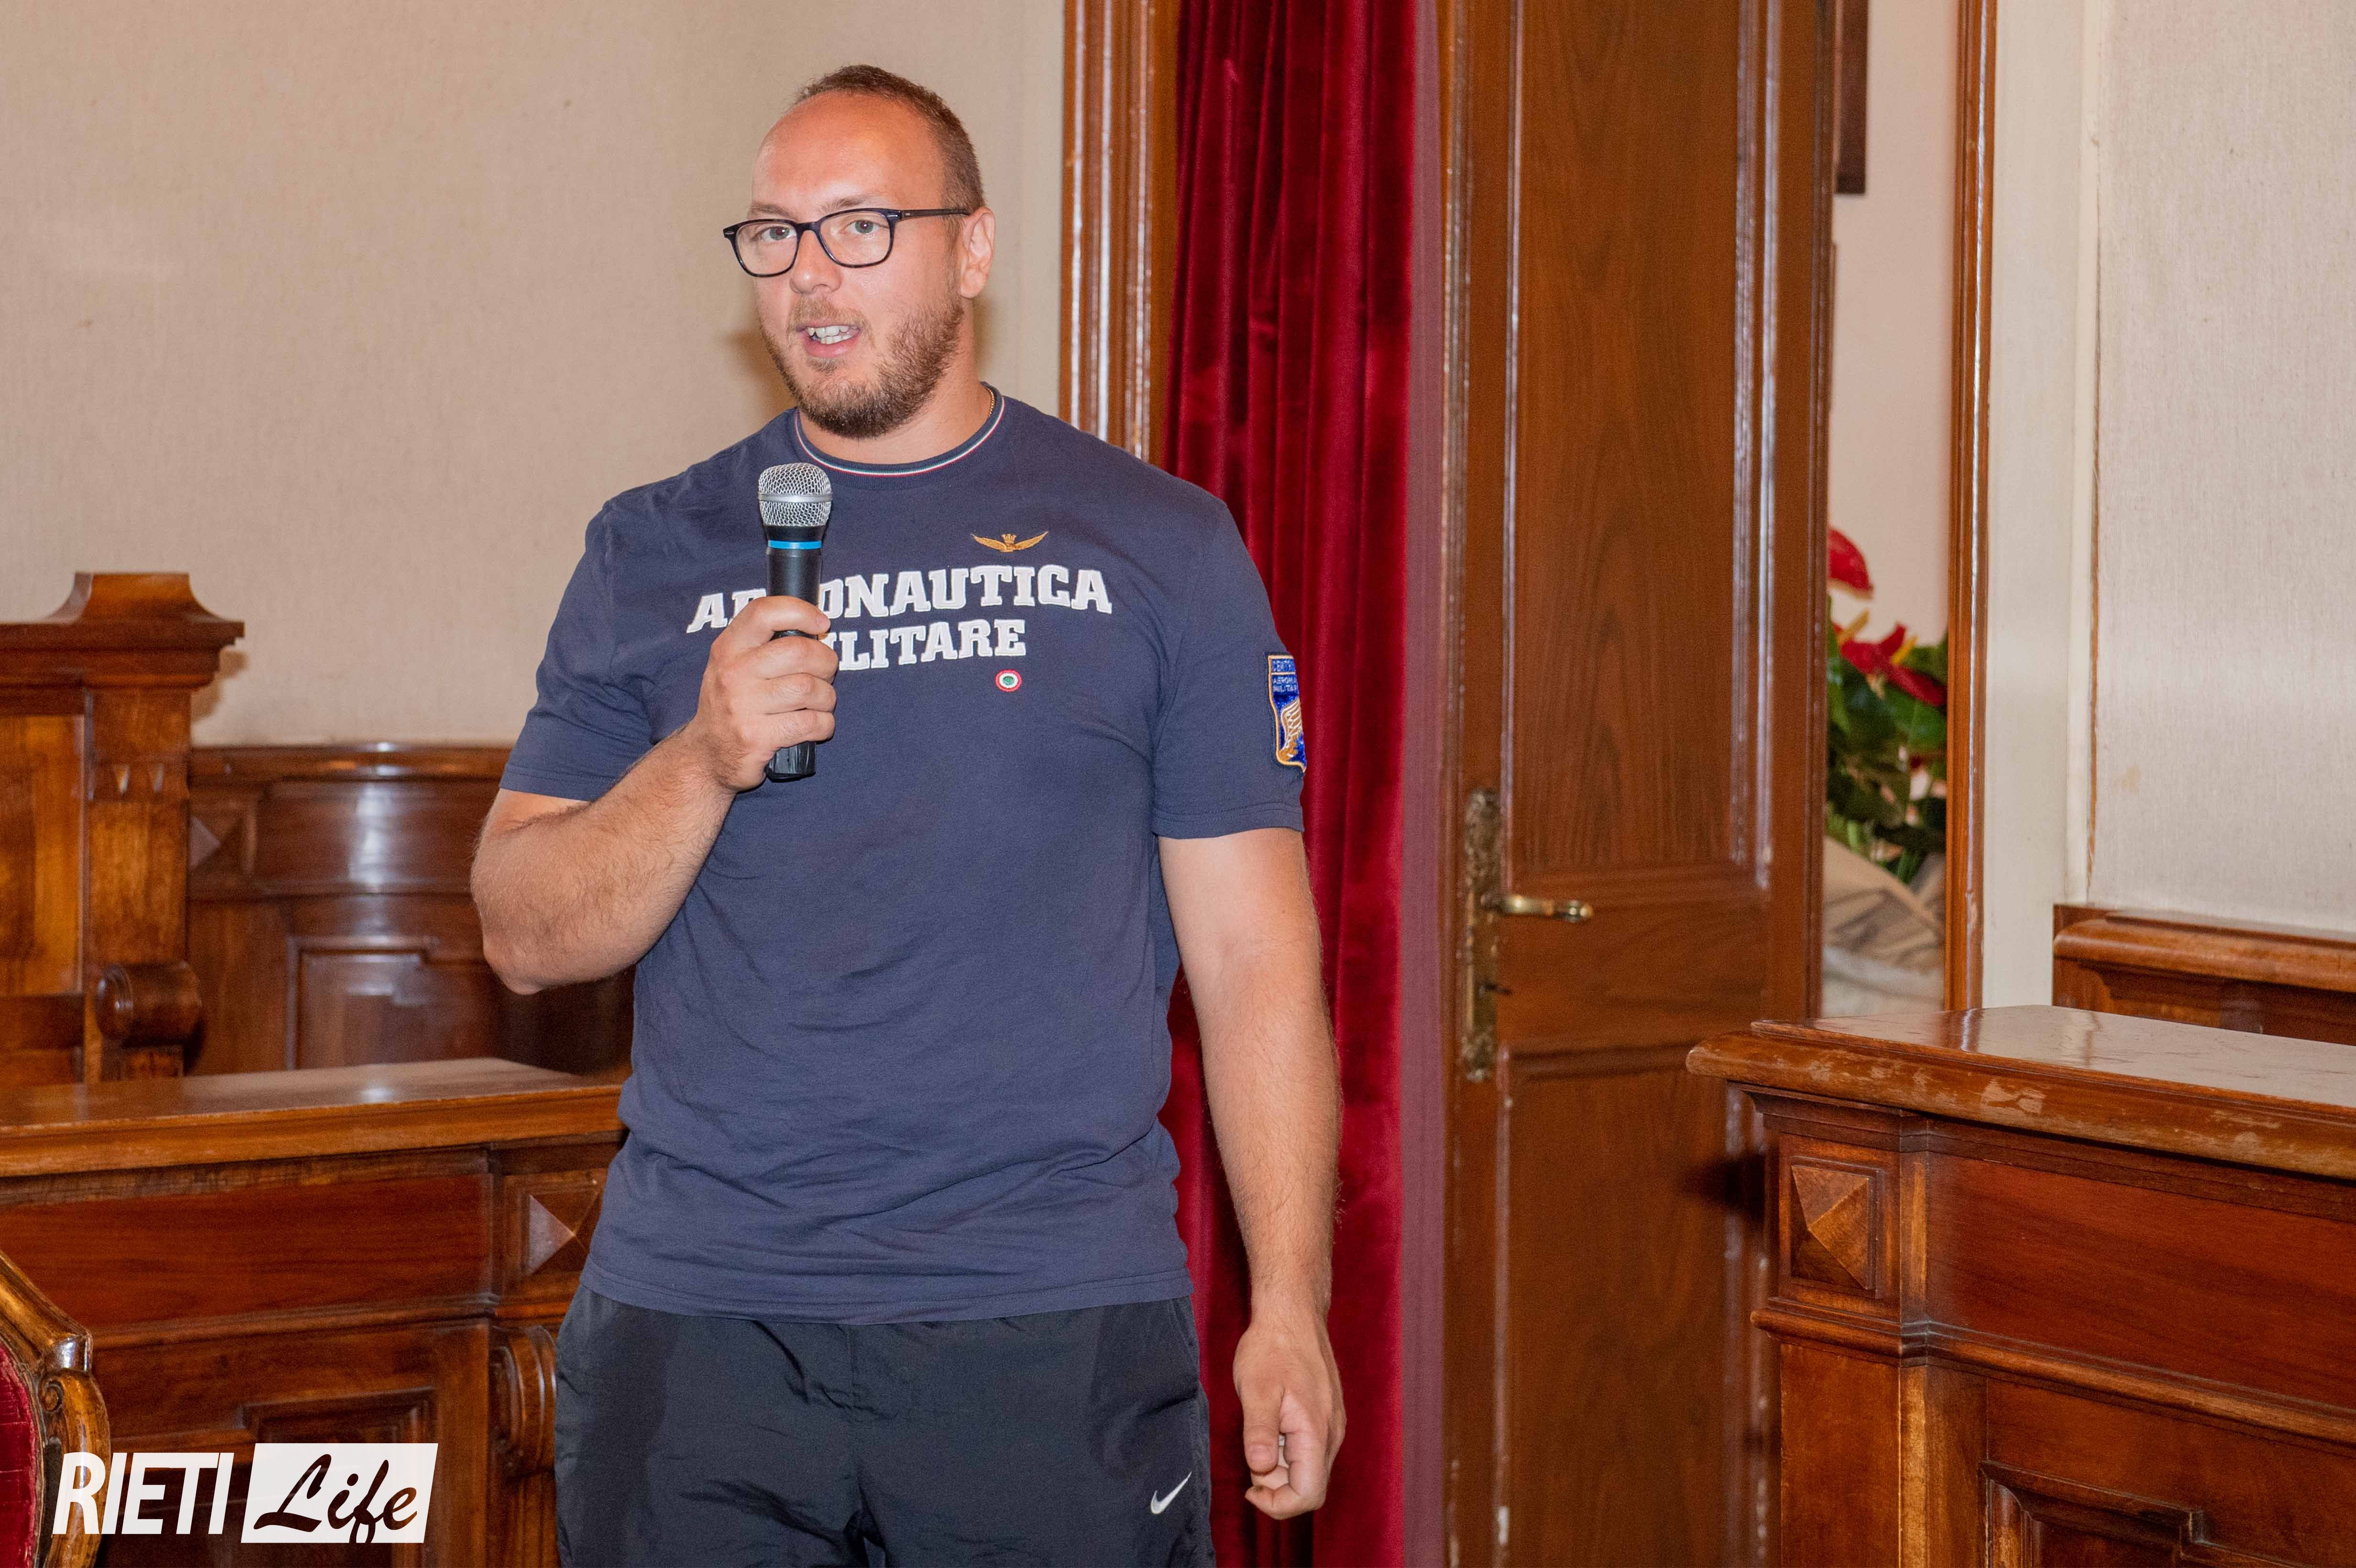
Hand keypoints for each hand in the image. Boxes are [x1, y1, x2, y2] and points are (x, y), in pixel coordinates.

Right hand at [683, 595, 838, 791]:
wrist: (706, 755)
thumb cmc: (732, 704)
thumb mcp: (732, 665)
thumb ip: (764, 644)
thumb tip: (814, 627)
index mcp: (727, 649)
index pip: (764, 613)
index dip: (800, 612)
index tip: (821, 624)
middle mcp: (732, 674)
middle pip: (798, 652)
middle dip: (825, 662)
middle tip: (825, 674)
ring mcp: (742, 707)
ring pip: (809, 688)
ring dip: (827, 697)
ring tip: (820, 703)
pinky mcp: (756, 737)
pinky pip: (811, 723)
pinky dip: (824, 724)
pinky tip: (817, 726)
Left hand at [1234, 1306, 1343, 1517]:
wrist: (1293, 1314)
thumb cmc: (1272, 1348)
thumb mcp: (1255, 1390)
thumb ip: (1259, 1432)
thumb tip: (1260, 1467)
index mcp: (1316, 1433)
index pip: (1308, 1495)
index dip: (1277, 1504)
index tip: (1249, 1487)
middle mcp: (1332, 1434)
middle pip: (1310, 1487)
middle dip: (1277, 1486)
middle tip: (1251, 1459)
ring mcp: (1332, 1425)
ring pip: (1310, 1469)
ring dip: (1282, 1467)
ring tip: (1259, 1434)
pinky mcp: (1327, 1416)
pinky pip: (1311, 1450)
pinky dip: (1289, 1451)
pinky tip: (1271, 1425)